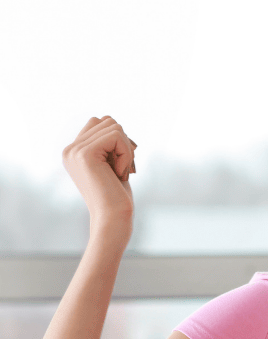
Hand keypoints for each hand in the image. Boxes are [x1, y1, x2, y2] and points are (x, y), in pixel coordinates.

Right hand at [62, 116, 136, 239]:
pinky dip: (127, 154)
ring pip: (114, 126)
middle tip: (121, 169)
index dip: (118, 140)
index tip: (120, 164)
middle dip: (124, 143)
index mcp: (74, 151)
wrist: (112, 219)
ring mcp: (75, 150)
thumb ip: (108, 143)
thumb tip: (111, 120)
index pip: (100, 122)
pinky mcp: (85, 154)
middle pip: (107, 121)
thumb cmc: (117, 196)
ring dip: (126, 150)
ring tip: (119, 172)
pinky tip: (121, 173)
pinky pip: (116, 136)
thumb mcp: (112, 164)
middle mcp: (70, 149)